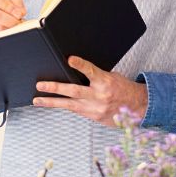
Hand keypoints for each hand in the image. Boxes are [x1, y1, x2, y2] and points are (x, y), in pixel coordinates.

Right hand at [0, 0, 26, 38]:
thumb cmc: (2, 11)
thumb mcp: (9, 0)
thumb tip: (19, 12)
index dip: (9, 5)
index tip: (19, 13)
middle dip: (10, 19)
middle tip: (18, 23)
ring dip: (10, 29)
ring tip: (15, 29)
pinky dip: (6, 37)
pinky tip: (8, 35)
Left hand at [33, 56, 147, 126]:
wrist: (138, 107)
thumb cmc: (123, 88)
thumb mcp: (111, 77)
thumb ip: (94, 76)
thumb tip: (74, 70)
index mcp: (106, 82)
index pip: (91, 70)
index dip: (80, 65)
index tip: (70, 59)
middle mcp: (99, 96)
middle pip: (74, 91)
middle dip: (55, 88)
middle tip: (40, 85)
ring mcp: (96, 108)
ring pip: (69, 105)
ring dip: (51, 102)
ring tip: (37, 99)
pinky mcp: (94, 117)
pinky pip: (75, 110)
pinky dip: (63, 106)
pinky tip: (52, 103)